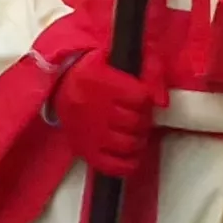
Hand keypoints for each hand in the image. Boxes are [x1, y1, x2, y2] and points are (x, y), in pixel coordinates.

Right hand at [49, 53, 165, 179]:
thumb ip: (149, 69)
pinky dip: (127, 163)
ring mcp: (87, 133)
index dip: (146, 98)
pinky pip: (112, 166)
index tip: (141, 96)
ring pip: (128, 144)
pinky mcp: (84, 151)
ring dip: (139, 139)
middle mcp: (91, 108)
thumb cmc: (95, 69)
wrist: (60, 85)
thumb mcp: (118, 56)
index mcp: (98, 80)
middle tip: (139, 114)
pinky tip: (130, 154)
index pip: (139, 97)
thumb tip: (163, 103)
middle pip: (135, 121)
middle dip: (143, 119)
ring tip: (135, 131)